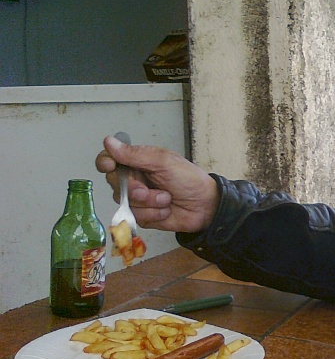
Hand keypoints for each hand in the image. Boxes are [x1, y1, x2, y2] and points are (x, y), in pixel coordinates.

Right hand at [95, 136, 219, 232]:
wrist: (205, 205)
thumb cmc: (189, 179)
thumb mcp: (163, 162)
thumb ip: (135, 154)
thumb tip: (108, 141)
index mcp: (138, 162)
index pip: (109, 159)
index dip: (105, 162)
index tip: (110, 166)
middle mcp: (135, 179)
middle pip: (114, 184)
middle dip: (135, 189)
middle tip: (151, 189)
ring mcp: (138, 199)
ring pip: (125, 203)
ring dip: (149, 203)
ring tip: (167, 199)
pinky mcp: (143, 216)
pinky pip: (136, 217)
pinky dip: (153, 214)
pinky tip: (166, 210)